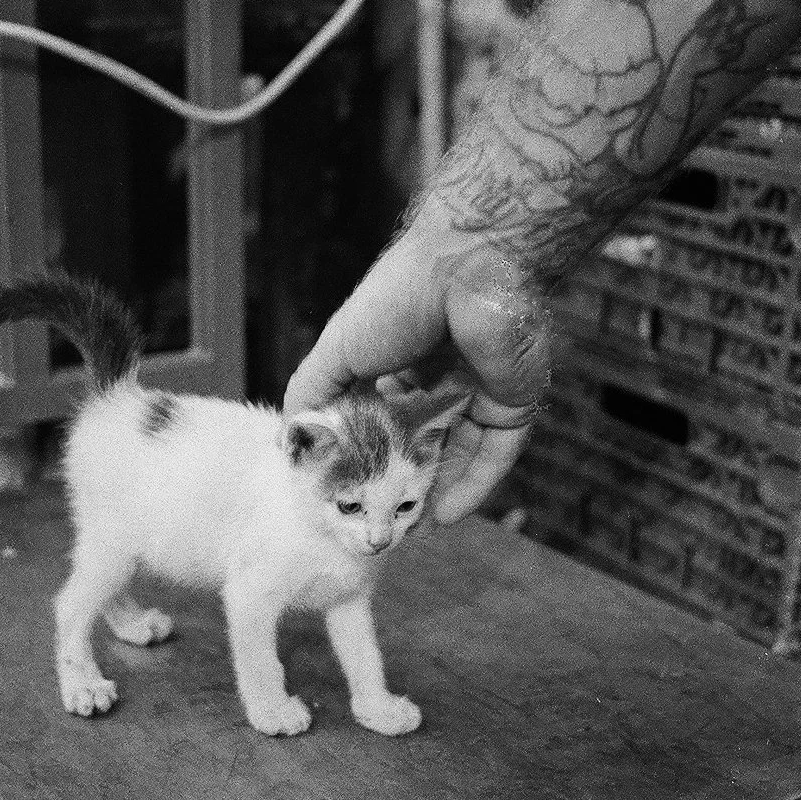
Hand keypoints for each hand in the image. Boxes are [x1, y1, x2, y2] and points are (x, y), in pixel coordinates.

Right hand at [282, 194, 551, 521]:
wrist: (466, 267)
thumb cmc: (397, 299)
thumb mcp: (338, 350)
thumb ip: (313, 392)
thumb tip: (287, 438)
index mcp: (399, 364)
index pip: (383, 422)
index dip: (367, 458)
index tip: (351, 494)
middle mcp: (439, 381)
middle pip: (421, 444)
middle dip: (402, 484)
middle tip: (382, 523)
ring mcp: (478, 393)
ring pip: (458, 455)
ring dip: (436, 494)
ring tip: (413, 532)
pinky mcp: (512, 402)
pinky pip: (495, 453)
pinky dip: (473, 485)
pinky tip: (448, 513)